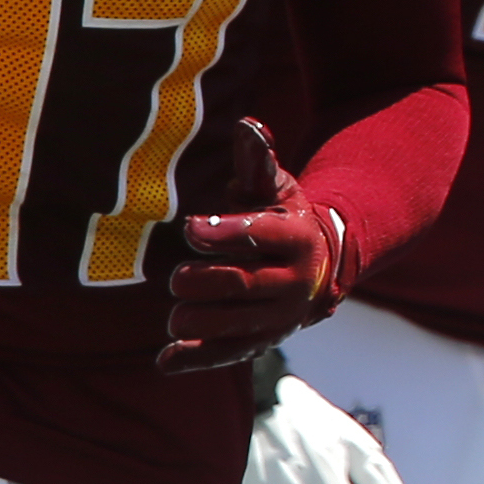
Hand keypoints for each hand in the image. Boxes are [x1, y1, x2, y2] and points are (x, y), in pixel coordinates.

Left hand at [166, 120, 356, 373]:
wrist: (317, 268)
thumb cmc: (281, 218)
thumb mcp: (274, 187)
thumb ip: (256, 161)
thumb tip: (246, 125)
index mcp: (298, 238)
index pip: (259, 236)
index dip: (222, 232)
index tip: (190, 227)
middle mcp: (297, 282)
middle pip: (241, 284)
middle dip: (201, 281)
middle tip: (176, 276)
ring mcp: (282, 317)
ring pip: (231, 324)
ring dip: (194, 318)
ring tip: (176, 309)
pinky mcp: (264, 342)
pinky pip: (227, 356)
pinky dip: (195, 358)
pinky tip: (166, 358)